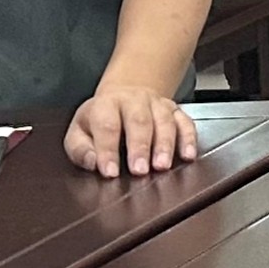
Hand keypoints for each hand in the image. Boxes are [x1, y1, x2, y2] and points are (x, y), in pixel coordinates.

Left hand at [68, 85, 198, 177]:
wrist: (125, 95)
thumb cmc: (101, 120)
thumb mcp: (79, 132)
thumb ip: (80, 149)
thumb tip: (91, 162)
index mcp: (106, 104)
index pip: (107, 125)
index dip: (108, 149)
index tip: (110, 172)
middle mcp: (134, 100)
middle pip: (139, 120)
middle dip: (140, 146)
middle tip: (140, 170)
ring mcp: (158, 104)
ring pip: (164, 121)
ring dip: (165, 144)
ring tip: (162, 166)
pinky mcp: (176, 111)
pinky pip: (186, 122)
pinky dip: (189, 139)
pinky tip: (188, 155)